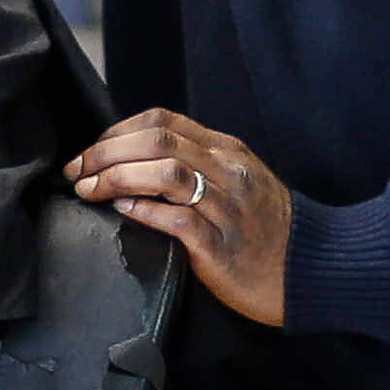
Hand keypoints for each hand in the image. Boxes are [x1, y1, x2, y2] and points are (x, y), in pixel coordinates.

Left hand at [69, 109, 294, 326]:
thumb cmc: (265, 228)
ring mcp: (226, 206)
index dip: (117, 132)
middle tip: (78, 171)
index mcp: (225, 150)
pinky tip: (123, 211)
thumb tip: (133, 160)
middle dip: (106, 153)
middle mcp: (226, 171)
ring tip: (90, 190)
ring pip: (165, 172)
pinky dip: (144, 211)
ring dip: (117, 178)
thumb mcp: (234, 181)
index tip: (91, 152)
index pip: (162, 121)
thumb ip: (193, 165)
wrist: (311, 268)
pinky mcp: (221, 245)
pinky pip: (177, 219)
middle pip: (156, 142)